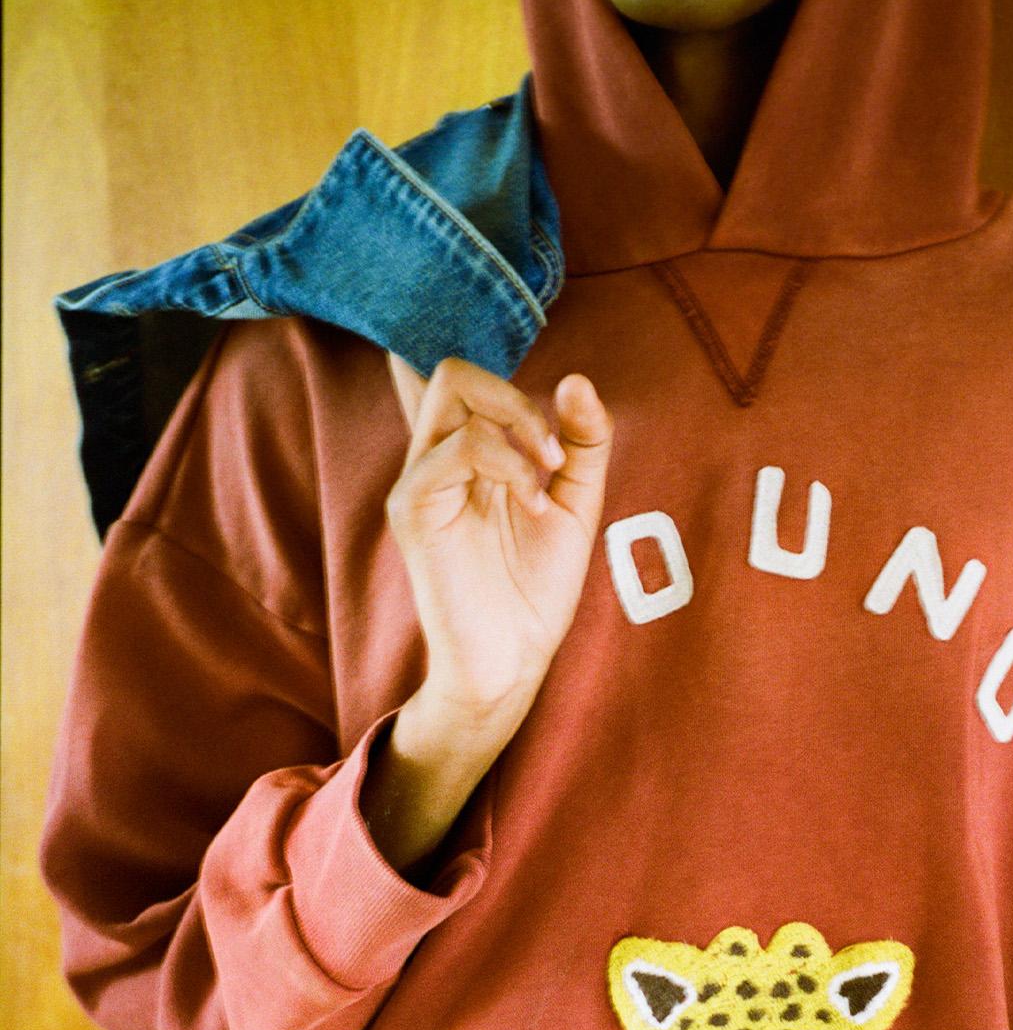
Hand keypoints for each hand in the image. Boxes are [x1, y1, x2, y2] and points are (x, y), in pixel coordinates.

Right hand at [384, 352, 613, 732]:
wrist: (513, 659)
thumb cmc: (536, 590)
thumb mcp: (578, 504)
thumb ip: (584, 443)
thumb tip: (576, 381)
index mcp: (470, 455)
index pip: (460, 383)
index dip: (496, 371)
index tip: (549, 420)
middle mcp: (437, 458)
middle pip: (454, 370)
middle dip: (517, 396)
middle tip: (554, 454)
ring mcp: (419, 478)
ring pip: (450, 387)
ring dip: (519, 420)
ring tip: (550, 478)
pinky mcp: (412, 505)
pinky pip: (456, 447)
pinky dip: (508, 465)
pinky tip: (534, 505)